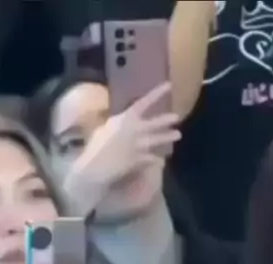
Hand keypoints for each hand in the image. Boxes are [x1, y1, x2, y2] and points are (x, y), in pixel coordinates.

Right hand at [64, 83, 180, 215]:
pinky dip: (156, 160)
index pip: (143, 103)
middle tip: (177, 118)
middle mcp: (134, 130)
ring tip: (178, 135)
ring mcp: (138, 145)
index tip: (169, 86)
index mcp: (124, 119)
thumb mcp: (104, 129)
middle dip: (166, 120)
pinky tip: (161, 161)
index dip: (157, 94)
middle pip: (155, 123)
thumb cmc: (94, 147)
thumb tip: (119, 122)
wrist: (95, 167)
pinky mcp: (140, 160)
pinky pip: (152, 159)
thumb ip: (116, 125)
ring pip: (157, 140)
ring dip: (167, 137)